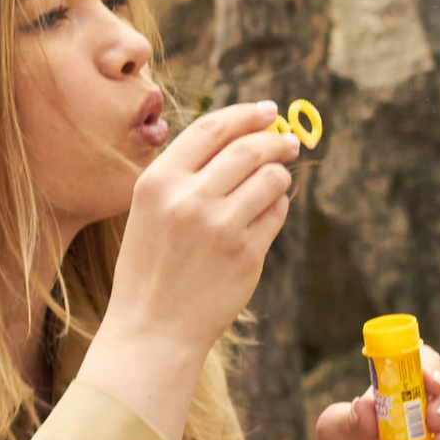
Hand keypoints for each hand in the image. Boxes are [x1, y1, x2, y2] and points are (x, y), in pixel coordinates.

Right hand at [101, 100, 299, 357]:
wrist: (152, 330)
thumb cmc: (152, 266)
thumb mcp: (150, 209)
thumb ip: (187, 173)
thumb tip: (243, 134)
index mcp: (158, 182)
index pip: (211, 128)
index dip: (246, 114)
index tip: (268, 110)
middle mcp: (188, 199)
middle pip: (249, 148)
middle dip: (275, 140)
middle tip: (288, 141)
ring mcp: (220, 227)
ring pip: (271, 178)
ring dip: (280, 174)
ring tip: (275, 181)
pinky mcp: (246, 254)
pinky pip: (277, 213)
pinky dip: (278, 206)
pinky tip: (266, 213)